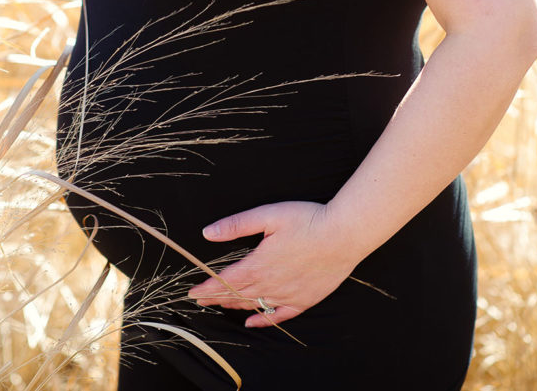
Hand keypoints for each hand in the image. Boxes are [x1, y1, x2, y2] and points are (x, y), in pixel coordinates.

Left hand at [187, 200, 355, 326]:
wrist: (343, 234)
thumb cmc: (307, 220)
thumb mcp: (268, 215)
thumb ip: (237, 225)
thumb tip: (208, 233)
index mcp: (259, 263)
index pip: (225, 281)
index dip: (207, 288)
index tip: (192, 292)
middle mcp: (270, 284)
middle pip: (237, 295)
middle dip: (216, 297)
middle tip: (200, 300)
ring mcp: (288, 295)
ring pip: (255, 305)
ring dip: (235, 306)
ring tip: (221, 305)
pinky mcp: (304, 300)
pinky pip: (279, 316)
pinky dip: (263, 320)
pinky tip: (252, 321)